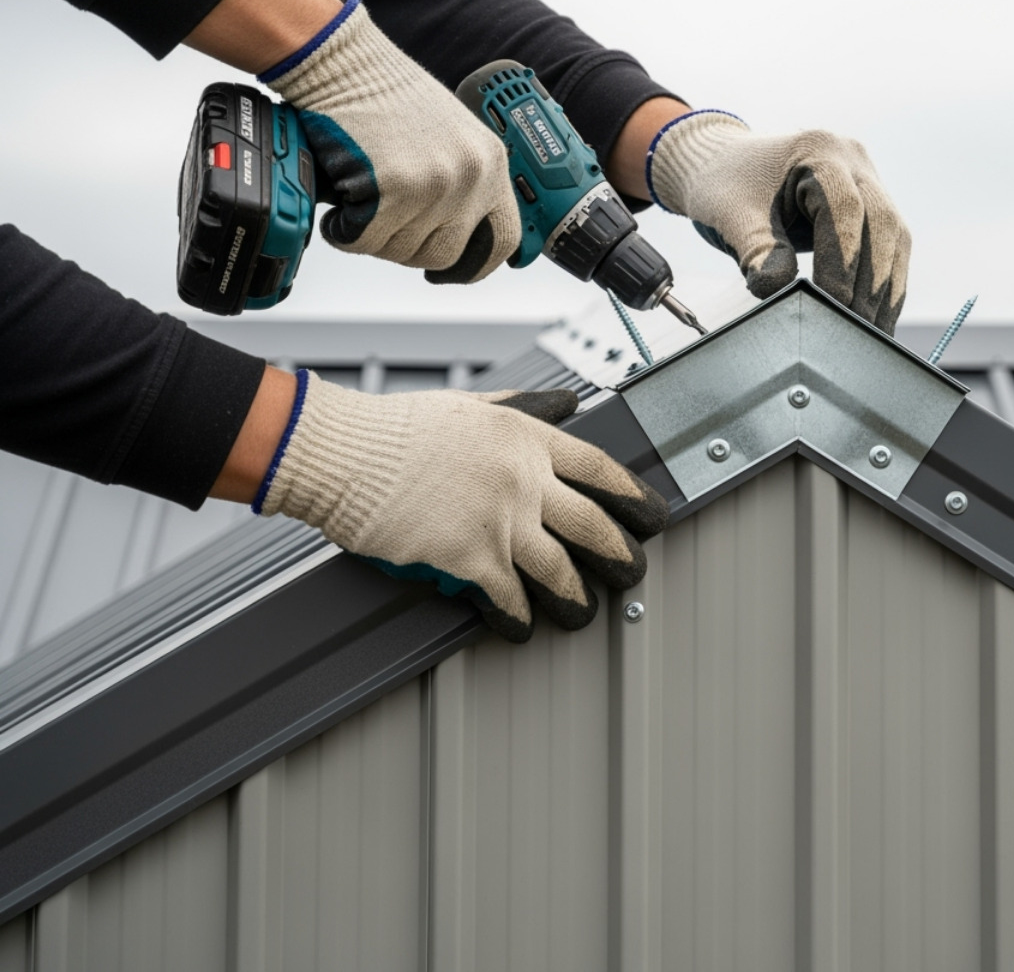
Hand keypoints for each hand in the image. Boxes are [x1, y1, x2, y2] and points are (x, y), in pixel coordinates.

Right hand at [253, 373, 668, 642]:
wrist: (343, 452)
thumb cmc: (395, 429)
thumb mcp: (472, 406)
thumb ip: (525, 408)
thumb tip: (567, 404)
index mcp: (527, 439)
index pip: (601, 470)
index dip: (635, 498)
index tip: (653, 516)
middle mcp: (524, 479)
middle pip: (595, 527)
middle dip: (622, 558)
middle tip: (633, 575)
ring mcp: (500, 519)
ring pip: (561, 571)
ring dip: (577, 600)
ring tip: (583, 614)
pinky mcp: (470, 557)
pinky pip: (510, 596)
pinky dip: (519, 617)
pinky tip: (521, 626)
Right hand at [263, 1, 521, 282]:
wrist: (341, 62)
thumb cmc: (385, 95)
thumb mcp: (451, 136)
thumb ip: (466, 182)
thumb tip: (463, 235)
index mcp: (491, 162)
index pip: (504, 238)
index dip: (477, 264)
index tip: (455, 270)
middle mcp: (470, 175)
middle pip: (444, 254)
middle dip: (407, 246)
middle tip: (383, 218)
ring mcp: (434, 184)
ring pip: (402, 251)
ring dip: (373, 235)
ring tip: (362, 197)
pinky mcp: (393, 190)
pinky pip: (365, 241)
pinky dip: (344, 232)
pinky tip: (341, 206)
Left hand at [646, 111, 909, 332]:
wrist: (725, 165)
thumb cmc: (725, 187)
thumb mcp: (732, 216)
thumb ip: (757, 252)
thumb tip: (783, 292)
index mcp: (819, 151)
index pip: (846, 211)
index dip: (843, 262)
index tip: (833, 305)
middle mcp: (853, 160)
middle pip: (883, 225)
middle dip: (872, 283)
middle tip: (857, 330)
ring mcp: (868, 181)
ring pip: (895, 239)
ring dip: (886, 290)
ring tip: (872, 334)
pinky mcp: (871, 205)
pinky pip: (889, 246)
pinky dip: (883, 284)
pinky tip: (874, 319)